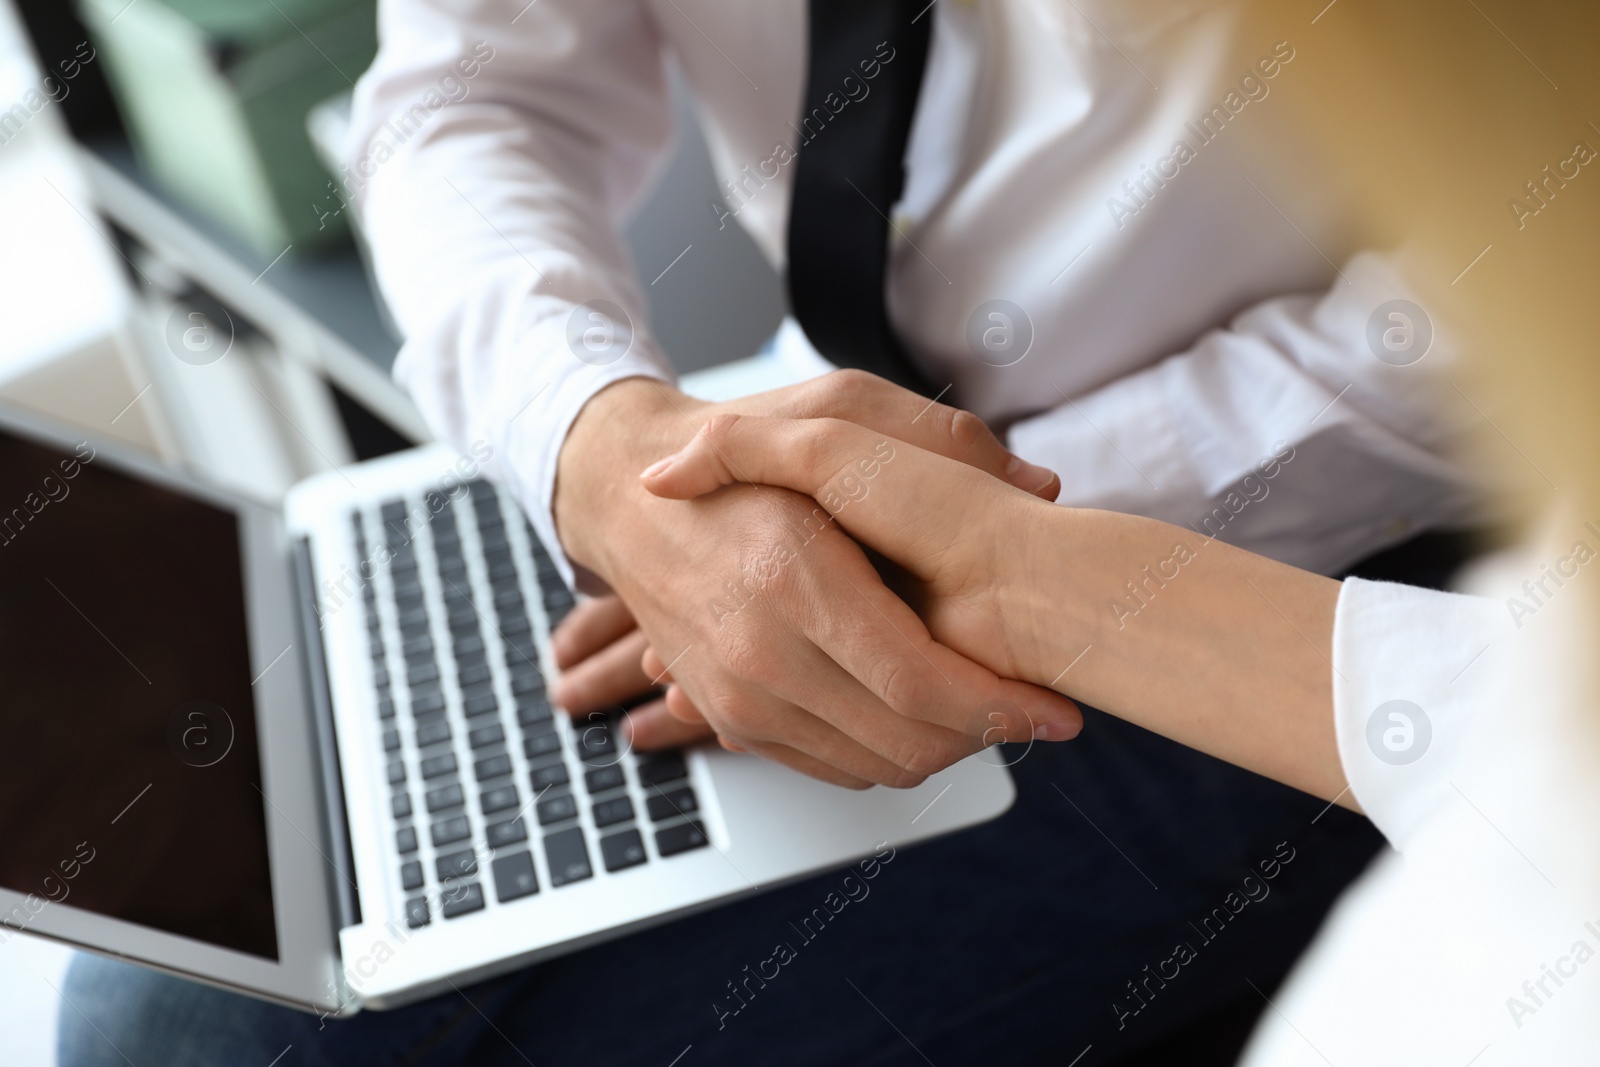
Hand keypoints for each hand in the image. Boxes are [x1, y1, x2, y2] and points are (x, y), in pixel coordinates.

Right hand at [553, 371, 1078, 787]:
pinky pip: (833, 769)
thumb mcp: (834, 411)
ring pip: (875, 767)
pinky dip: (890, 754)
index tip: (1058, 711)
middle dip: (988, 738)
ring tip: (985, 708)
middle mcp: (759, 652)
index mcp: (795, 576)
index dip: (1003, 708)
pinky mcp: (732, 718)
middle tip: (1033, 711)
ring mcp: (738, 696)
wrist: (630, 505)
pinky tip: (922, 712)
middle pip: (906, 742)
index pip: (919, 683)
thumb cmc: (741, 455)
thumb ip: (939, 439)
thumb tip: (1040, 484)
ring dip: (946, 752)